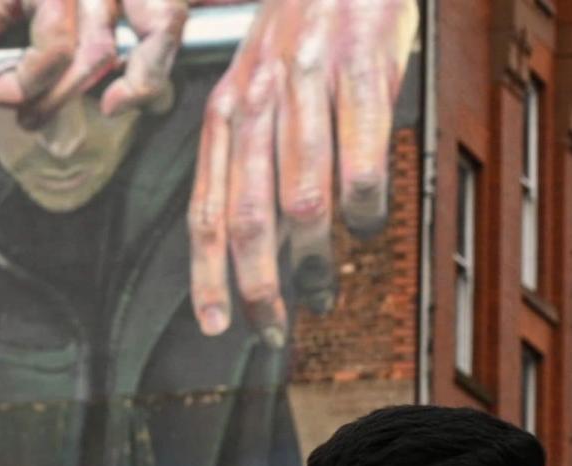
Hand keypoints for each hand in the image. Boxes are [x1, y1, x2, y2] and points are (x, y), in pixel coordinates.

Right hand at [0, 0, 192, 128]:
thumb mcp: (49, 34)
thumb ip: (95, 47)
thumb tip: (140, 83)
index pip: (168, 9)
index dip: (162, 59)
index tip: (136, 98)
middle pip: (161, 20)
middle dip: (142, 78)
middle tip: (111, 108)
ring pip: (102, 48)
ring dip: (64, 95)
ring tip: (31, 113)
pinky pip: (56, 46)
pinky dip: (31, 81)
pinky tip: (3, 89)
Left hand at [188, 0, 419, 343]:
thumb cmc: (303, 23)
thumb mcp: (255, 80)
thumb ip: (247, 152)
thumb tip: (254, 236)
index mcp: (226, 109)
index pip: (205, 208)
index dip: (208, 275)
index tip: (216, 324)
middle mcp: (257, 100)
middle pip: (246, 217)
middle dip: (257, 287)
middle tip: (273, 329)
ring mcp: (308, 85)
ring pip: (301, 200)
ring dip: (311, 261)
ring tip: (321, 293)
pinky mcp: (362, 69)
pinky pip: (362, 162)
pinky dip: (365, 209)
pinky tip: (366, 226)